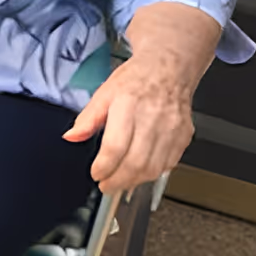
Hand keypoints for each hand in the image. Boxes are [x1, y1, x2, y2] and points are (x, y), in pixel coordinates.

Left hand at [64, 53, 195, 195]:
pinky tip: (140, 172)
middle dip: (117, 181)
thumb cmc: (136, 79)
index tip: (95, 174)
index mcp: (129, 106)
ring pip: (154, 167)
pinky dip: (153, 173)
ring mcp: (172, 129)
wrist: (168, 69)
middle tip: (106, 186)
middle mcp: (153, 118)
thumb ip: (87, 118)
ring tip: (120, 182)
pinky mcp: (183, 136)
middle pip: (136, 162)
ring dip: (134, 181)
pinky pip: (169, 163)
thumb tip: (71, 136)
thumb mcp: (104, 93)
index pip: (115, 147)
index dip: (104, 167)